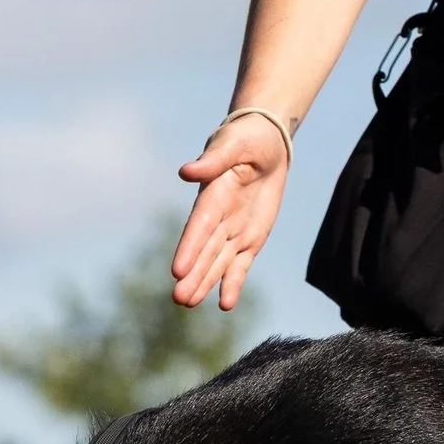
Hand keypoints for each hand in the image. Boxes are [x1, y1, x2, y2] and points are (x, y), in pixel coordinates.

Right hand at [172, 114, 289, 311]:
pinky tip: (225, 303)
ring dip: (205, 283)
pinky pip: (240, 264)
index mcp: (212, 195)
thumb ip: (212, 161)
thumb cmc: (245, 139)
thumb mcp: (232, 144)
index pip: (199, 226)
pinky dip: (233, 282)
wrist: (267, 144)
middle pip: (205, 251)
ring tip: (188, 304)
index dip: (189, 248)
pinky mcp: (250, 238)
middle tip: (179, 299)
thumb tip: (186, 172)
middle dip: (193, 275)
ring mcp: (233, 230)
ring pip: (218, 262)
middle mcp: (218, 218)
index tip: (177, 270)